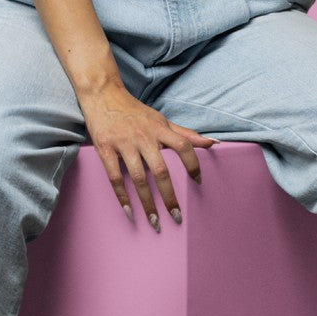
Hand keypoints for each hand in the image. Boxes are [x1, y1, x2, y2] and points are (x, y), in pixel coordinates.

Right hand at [79, 79, 218, 230]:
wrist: (103, 94)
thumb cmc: (135, 111)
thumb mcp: (161, 119)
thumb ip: (186, 133)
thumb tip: (213, 143)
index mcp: (160, 129)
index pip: (183, 146)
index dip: (193, 164)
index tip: (198, 183)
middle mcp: (144, 136)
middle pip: (161, 170)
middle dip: (170, 196)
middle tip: (177, 217)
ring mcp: (124, 143)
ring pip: (139, 178)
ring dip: (147, 203)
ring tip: (155, 222)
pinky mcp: (105, 148)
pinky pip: (115, 176)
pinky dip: (122, 196)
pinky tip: (129, 211)